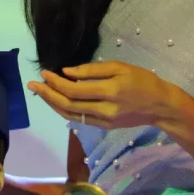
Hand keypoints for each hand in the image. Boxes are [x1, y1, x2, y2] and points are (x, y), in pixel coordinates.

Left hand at [27, 61, 184, 130]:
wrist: (161, 106)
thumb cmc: (143, 80)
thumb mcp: (120, 67)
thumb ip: (92, 70)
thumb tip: (67, 72)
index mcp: (109, 91)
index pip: (73, 90)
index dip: (55, 82)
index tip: (44, 72)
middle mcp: (104, 110)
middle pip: (67, 105)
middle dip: (47, 94)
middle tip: (33, 84)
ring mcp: (103, 121)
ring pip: (70, 115)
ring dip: (52, 104)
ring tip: (39, 92)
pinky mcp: (103, 127)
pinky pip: (78, 119)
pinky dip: (64, 111)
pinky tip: (56, 102)